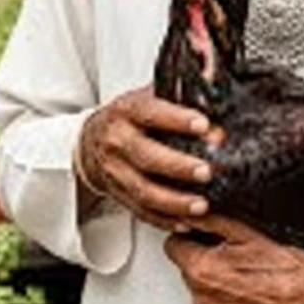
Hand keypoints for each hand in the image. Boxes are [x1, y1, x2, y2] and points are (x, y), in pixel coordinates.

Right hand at [78, 85, 212, 230]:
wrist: (90, 141)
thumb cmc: (129, 117)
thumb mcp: (147, 95)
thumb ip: (177, 91)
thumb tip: (213, 80)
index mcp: (127, 111)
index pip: (150, 112)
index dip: (176, 119)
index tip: (203, 124)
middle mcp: (118, 141)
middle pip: (146, 157)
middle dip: (179, 167)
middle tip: (207, 172)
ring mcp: (116, 171)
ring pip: (144, 191)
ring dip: (175, 201)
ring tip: (202, 205)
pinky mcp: (119, 194)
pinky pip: (141, 212)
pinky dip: (165, 220)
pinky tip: (186, 223)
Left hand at [164, 214, 303, 303]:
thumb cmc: (284, 263)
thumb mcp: (244, 230)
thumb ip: (207, 219)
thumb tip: (183, 211)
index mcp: (201, 271)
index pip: (173, 247)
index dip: (190, 237)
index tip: (207, 236)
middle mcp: (202, 301)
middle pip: (189, 271)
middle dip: (204, 260)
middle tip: (235, 254)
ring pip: (204, 294)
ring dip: (217, 284)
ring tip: (248, 274)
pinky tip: (253, 294)